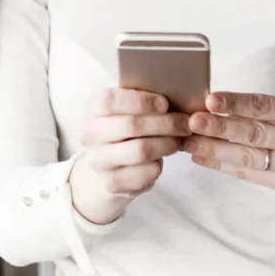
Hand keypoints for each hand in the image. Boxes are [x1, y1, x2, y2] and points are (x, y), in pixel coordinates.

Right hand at [69, 88, 190, 224]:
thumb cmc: (123, 128)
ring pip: (141, 150)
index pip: (110, 101)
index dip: (141, 101)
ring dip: (167, 144)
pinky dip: (160, 164)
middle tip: (184, 123)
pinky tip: (163, 157)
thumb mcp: (124, 109)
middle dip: (165, 123)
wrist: (106, 164)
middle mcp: (90, 134)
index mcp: (92, 109)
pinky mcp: (112, 183)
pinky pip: (146, 173)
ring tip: (178, 139)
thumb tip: (176, 92)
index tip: (164, 104)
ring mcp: (99, 161)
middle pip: (131, 125)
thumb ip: (141, 100)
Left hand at [184, 92, 274, 214]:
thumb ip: (255, 107)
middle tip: (192, 122)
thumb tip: (207, 103)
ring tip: (188, 141)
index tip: (209, 100)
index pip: (265, 106)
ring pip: (248, 157)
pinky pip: (247, 173)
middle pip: (255, 134)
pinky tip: (200, 156)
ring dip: (214, 148)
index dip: (236, 104)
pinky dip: (220, 164)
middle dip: (220, 128)